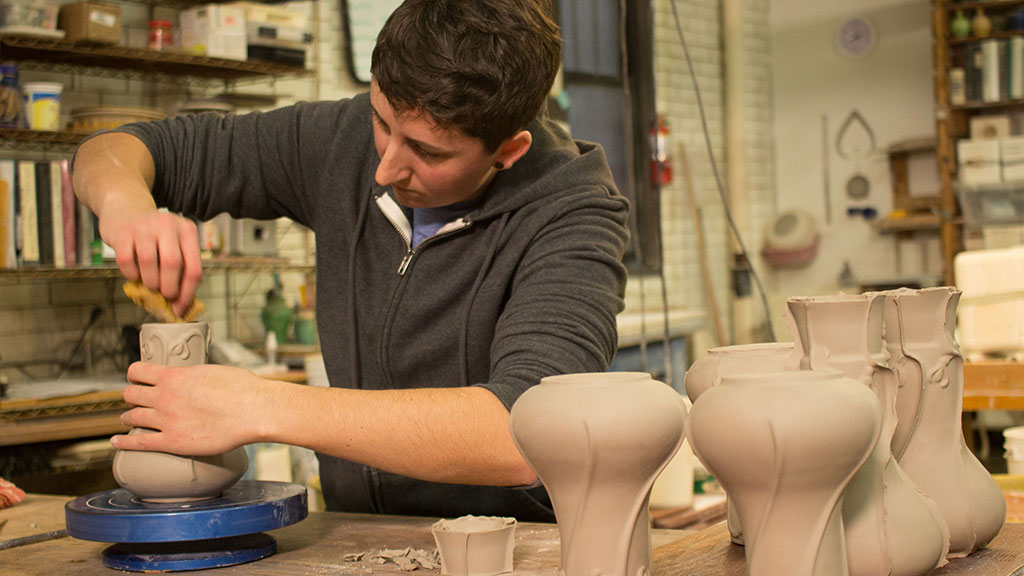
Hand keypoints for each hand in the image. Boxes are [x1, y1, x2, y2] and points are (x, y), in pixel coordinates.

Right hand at [100, 207, 202, 318]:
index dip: (187, 294)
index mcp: (187, 231)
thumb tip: (180, 305)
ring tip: (150, 283)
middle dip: (169, 288)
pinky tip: (134, 273)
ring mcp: (144, 227)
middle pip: (173, 265)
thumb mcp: (174, 244)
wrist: (125, 208)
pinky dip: (131, 274)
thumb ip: (180, 270)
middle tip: (164, 295)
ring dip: (149, 282)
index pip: (194, 269)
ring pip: (149, 263)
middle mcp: (168, 225)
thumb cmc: (154, 235)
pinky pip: (127, 262)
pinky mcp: (123, 233)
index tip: (180, 309)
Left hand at [113, 362, 273, 455]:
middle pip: (130, 395)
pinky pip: (139, 442)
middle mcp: (164, 397)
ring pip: (132, 417)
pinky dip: (124, 441)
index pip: (136, 371)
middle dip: (132, 396)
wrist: (254, 411)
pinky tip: (117, 441)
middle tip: (137, 400)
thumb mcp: (210, 370)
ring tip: (130, 419)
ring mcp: (166, 421)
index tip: (138, 379)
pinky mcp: (172, 442)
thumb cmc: (241, 388)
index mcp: (173, 376)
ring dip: (129, 417)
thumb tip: (187, 379)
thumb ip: (190, 376)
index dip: (135, 375)